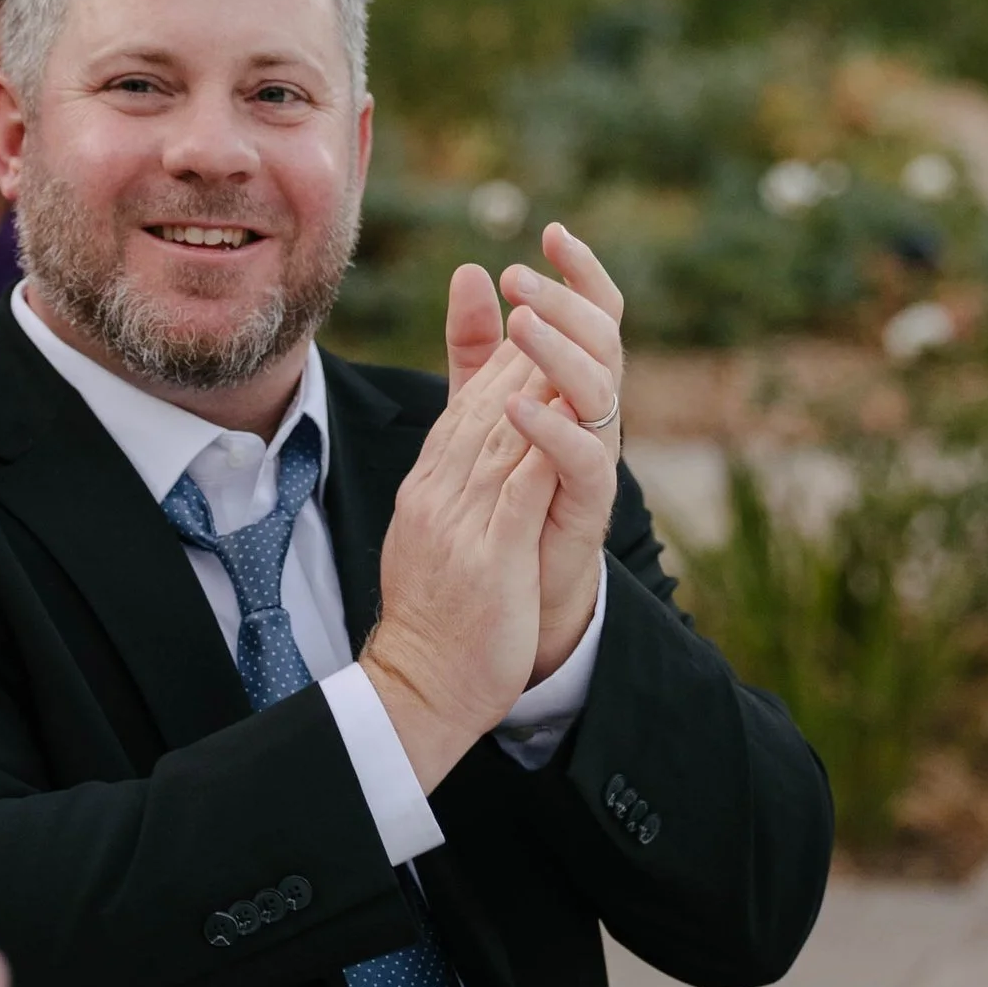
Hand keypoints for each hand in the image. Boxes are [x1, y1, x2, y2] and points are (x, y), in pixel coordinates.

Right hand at [360, 345, 563, 788]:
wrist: (420, 687)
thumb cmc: (436, 617)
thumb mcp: (436, 535)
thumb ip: (453, 481)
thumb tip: (468, 438)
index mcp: (429, 488)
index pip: (465, 408)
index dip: (501, 357)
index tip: (532, 316)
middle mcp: (440, 494)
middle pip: (484, 407)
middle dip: (520, 350)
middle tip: (552, 299)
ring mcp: (462, 523)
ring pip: (502, 435)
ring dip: (535, 380)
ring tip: (565, 333)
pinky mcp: (490, 556)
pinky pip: (519, 489)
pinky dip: (542, 443)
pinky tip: (568, 410)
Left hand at [488, 224, 624, 680]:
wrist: (509, 595)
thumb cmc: (503, 498)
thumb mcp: (479, 409)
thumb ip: (475, 348)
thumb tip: (470, 271)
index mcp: (571, 386)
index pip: (592, 314)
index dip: (581, 272)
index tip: (552, 230)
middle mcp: (593, 416)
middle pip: (602, 340)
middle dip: (566, 303)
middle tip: (524, 280)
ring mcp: (595, 460)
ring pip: (599, 390)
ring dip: (561, 352)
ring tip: (523, 323)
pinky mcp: (586, 507)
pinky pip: (582, 460)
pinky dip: (551, 429)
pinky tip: (515, 405)